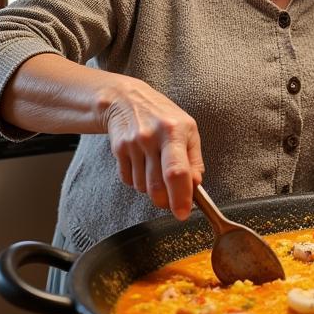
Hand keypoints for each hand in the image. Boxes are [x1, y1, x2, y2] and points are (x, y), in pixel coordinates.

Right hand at [102, 79, 204, 218]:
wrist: (126, 100)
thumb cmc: (163, 116)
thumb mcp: (188, 130)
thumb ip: (195, 160)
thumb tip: (196, 186)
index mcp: (174, 131)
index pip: (177, 171)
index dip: (180, 196)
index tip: (183, 213)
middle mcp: (151, 137)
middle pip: (157, 186)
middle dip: (166, 201)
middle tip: (173, 200)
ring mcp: (132, 144)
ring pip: (143, 187)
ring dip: (152, 189)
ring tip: (157, 170)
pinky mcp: (118, 151)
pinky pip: (129, 182)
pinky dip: (138, 182)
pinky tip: (143, 165)